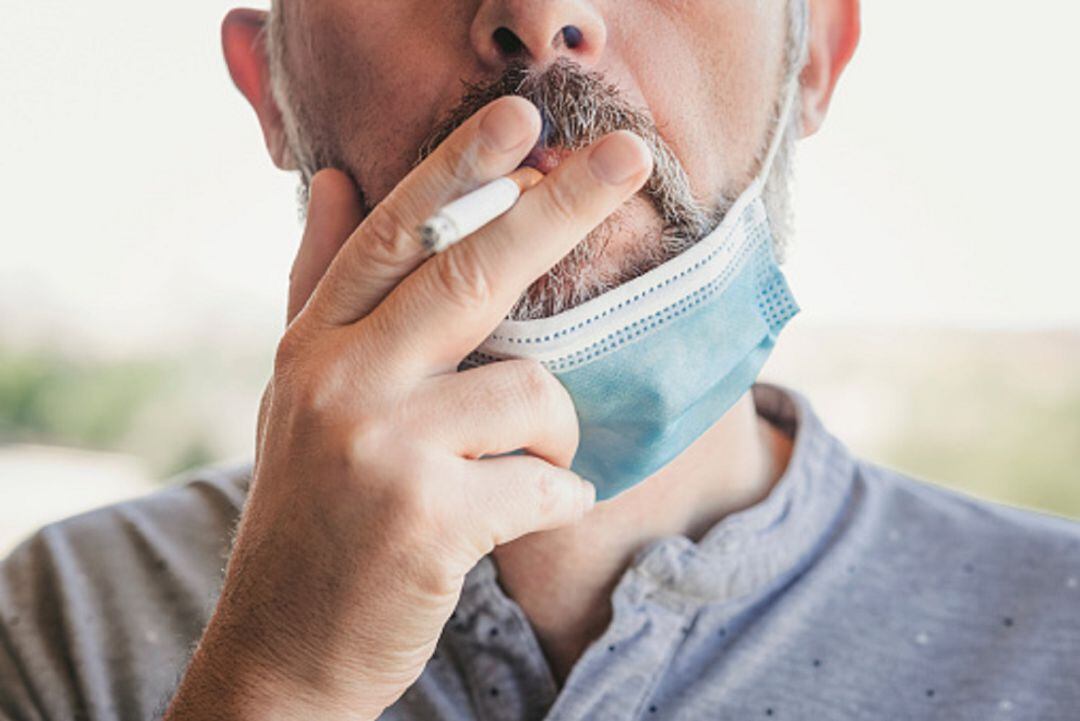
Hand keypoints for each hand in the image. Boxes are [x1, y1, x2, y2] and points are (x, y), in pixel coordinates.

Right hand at [164, 95, 652, 719]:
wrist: (285, 647)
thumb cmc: (313, 512)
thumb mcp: (300, 391)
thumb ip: (321, 285)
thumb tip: (335, 177)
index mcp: (317, 346)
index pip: (395, 237)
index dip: (458, 169)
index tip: (520, 119)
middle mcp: (340, 383)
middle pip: (471, 275)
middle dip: (561, 210)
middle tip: (629, 160)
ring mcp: (380, 450)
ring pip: (533, 395)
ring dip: (557, 437)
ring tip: (527, 468)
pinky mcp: (427, 520)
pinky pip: (545, 483)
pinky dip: (558, 499)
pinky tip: (525, 514)